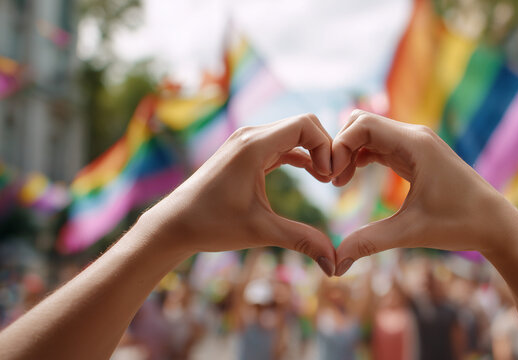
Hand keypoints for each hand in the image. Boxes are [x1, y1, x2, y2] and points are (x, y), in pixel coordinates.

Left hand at [143, 114, 336, 275]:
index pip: (305, 125)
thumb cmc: (211, 225)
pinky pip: (282, 145)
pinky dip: (300, 156)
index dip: (326, 146)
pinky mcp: (245, 153)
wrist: (174, 224)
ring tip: (326, 179)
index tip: (330, 178)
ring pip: (293, 134)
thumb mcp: (261, 232)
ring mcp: (247, 142)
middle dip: (324, 148)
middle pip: (303, 125)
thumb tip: (334, 264)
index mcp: (253, 146)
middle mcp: (250, 136)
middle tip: (333, 179)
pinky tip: (313, 175)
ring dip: (313, 152)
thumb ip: (301, 240)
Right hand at [331, 110, 517, 275]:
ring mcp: (416, 144)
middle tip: (332, 179)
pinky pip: (380, 146)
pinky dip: (361, 157)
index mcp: (415, 144)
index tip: (331, 176)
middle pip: (362, 122)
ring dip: (350, 152)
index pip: (364, 125)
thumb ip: (369, 241)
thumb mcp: (410, 232)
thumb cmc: (460, 224)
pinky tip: (351, 179)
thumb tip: (335, 263)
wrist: (495, 224)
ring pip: (369, 133)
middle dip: (341, 146)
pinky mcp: (416, 155)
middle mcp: (415, 136)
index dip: (340, 145)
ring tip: (338, 182)